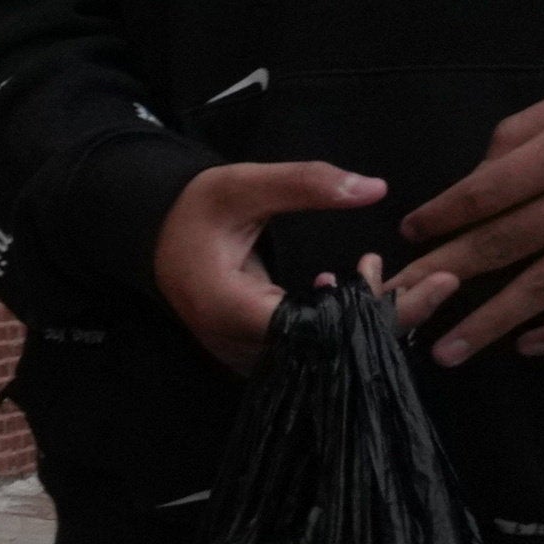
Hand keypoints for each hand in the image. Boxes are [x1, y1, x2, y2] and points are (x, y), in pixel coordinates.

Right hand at [150, 159, 387, 372]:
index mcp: (227, 308)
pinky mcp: (255, 360)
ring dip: (356, 323)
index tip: (367, 264)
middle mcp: (234, 345)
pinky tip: (343, 295)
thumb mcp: (244, 186)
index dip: (351, 303)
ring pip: (319, 359)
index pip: (308, 327)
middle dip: (367, 314)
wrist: (161, 242)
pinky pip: (308, 357)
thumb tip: (376, 187)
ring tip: (365, 279)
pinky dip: (337, 329)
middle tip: (383, 271)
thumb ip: (305, 184)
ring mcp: (244, 359)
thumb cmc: (196, 213)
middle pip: (320, 350)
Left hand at [396, 78, 543, 360]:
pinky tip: (530, 346)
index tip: (410, 236)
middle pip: (506, 243)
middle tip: (394, 307)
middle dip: (444, 277)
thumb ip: (524, 134)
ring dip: (494, 320)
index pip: (489, 191)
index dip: (444, 216)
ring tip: (446, 350)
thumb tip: (474, 181)